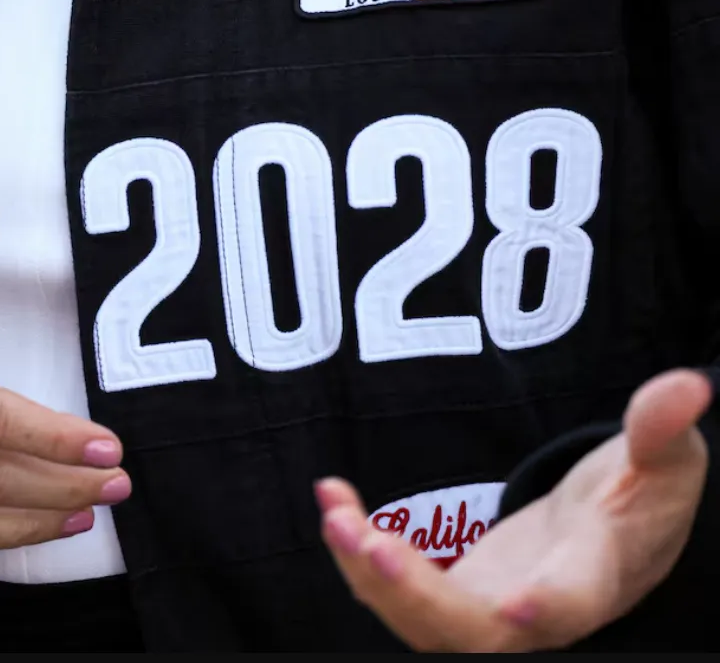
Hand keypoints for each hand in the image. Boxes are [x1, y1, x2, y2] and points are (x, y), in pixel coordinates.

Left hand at [316, 368, 710, 651]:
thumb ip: (661, 431)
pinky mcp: (447, 597)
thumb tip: (687, 385)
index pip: (572, 604)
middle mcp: (532, 612)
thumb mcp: (662, 464)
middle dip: (417, 597)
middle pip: (471, 631)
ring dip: (368, 574)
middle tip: (370, 546)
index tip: (519, 603)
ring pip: (419, 619)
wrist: (602, 540)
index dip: (547, 608)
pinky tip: (332, 500)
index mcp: (592, 576)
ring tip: (334, 514)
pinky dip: (357, 552)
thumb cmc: (638, 500)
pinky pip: (394, 591)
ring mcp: (484, 611)